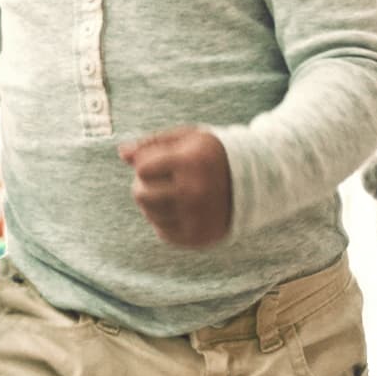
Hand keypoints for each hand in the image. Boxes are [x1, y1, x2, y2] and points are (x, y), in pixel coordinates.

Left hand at [120, 127, 234, 247]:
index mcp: (190, 162)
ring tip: (170, 192)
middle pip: (141, 194)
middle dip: (144, 184)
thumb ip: (153, 143)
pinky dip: (165, 220)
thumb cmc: (212, 155)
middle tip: (160, 179)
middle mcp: (194, 192)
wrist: (255, 181)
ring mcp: (196, 217)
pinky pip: (163, 232)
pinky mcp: (199, 237)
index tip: (160, 161)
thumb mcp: (187, 138)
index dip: (146, 162)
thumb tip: (122, 153)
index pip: (142, 167)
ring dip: (153, 203)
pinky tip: (179, 208)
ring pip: (150, 214)